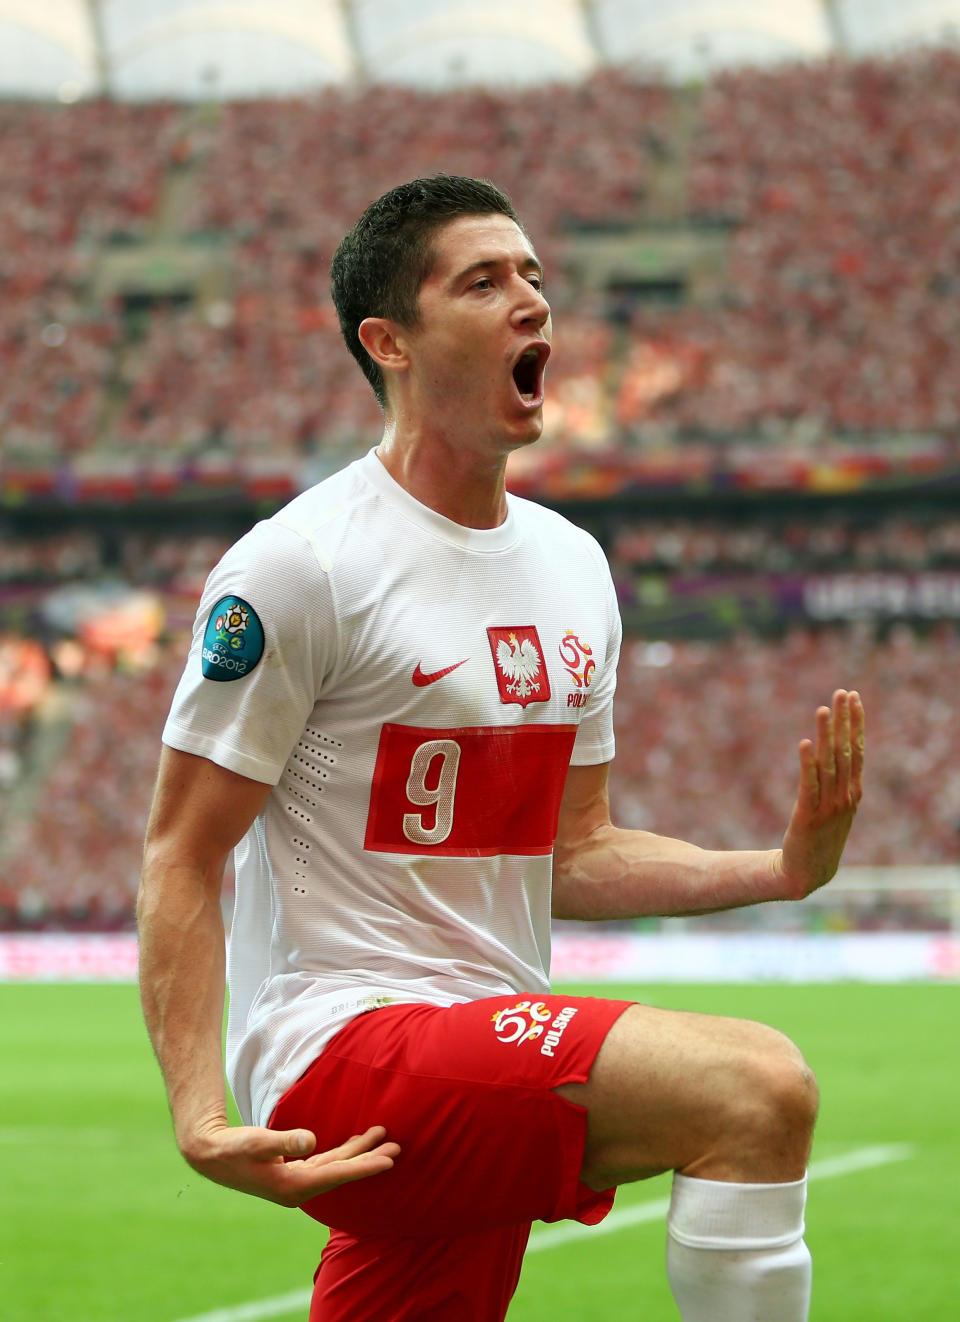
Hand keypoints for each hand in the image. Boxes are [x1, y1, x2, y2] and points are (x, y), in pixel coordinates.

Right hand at [180, 1119, 399, 1206]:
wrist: (210, 1154)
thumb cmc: (233, 1147)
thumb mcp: (258, 1141)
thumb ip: (285, 1140)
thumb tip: (312, 1140)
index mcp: (293, 1187)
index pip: (337, 1174)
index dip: (364, 1166)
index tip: (388, 1160)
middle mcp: (298, 1189)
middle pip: (342, 1172)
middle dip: (369, 1159)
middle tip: (397, 1147)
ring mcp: (296, 1182)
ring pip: (336, 1166)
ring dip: (358, 1152)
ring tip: (382, 1137)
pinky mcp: (292, 1172)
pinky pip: (326, 1163)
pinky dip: (342, 1153)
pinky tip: (354, 1143)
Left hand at [776, 689, 864, 898]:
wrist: (809, 872)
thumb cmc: (821, 836)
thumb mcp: (836, 807)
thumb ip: (838, 782)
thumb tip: (832, 752)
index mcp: (853, 791)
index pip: (857, 749)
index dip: (856, 723)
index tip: (853, 697)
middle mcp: (845, 796)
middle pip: (845, 750)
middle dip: (844, 720)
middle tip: (842, 692)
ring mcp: (829, 806)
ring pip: (829, 764)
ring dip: (826, 735)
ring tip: (823, 709)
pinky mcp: (808, 816)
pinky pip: (809, 785)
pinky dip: (808, 764)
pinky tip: (805, 744)